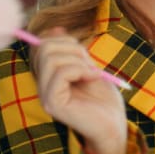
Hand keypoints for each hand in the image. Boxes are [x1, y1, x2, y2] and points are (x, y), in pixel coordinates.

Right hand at [34, 27, 127, 153]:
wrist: (114, 124)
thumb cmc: (103, 98)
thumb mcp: (87, 66)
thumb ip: (71, 51)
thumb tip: (55, 29)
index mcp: (48, 77)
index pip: (40, 46)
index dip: (61, 39)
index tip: (82, 51)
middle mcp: (42, 86)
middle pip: (44, 47)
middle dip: (72, 47)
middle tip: (89, 64)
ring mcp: (45, 95)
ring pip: (51, 57)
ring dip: (79, 60)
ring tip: (92, 73)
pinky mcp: (53, 103)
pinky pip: (61, 72)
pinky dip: (81, 69)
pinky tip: (93, 78)